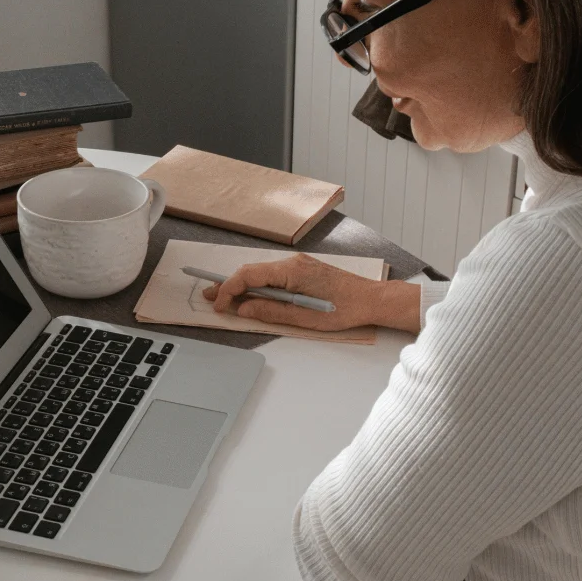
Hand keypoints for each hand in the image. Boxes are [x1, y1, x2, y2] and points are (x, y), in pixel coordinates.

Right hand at [203, 253, 421, 332]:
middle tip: (209, 298)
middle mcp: (292, 262)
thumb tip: (244, 309)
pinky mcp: (304, 270)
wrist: (372, 299)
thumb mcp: (304, 318)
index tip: (218, 304)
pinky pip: (273, 275)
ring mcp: (299, 265)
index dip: (228, 289)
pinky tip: (251, 296)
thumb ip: (271, 311)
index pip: (248, 275)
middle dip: (229, 285)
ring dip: (242, 286)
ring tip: (224, 298)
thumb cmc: (344, 309)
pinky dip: (258, 285)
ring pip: (261, 273)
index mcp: (291, 271)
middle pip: (251, 271)